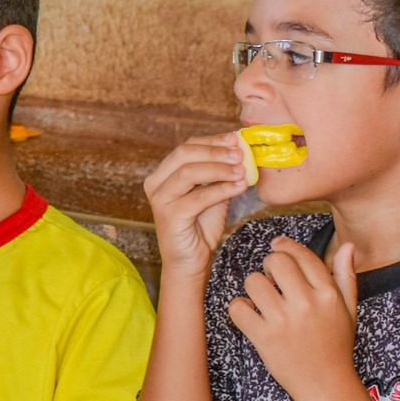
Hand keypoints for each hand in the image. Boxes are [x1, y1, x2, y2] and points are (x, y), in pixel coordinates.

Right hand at [143, 133, 245, 279]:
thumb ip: (221, 175)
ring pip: (189, 172)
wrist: (191, 261)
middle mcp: (156, 183)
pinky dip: (221, 189)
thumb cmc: (200, 227)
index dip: (212, 141)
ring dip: (220, 169)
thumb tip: (241, 152)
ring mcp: (160, 199)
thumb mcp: (213, 194)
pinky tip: (239, 187)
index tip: (235, 139)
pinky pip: (198, 197)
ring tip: (242, 171)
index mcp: (164, 174)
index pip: (187, 147)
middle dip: (215, 151)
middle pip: (184, 154)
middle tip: (240, 154)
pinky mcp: (168, 216)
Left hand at [227, 236, 361, 400]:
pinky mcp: (264, 337)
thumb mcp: (348, 310)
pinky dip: (239, 309)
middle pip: (275, 261)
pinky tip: (251, 316)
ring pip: (253, 281)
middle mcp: (306, 304)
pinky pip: (238, 307)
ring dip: (254, 287)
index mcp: (328, 295)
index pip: (302, 255)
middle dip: (269, 266)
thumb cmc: (336, 345)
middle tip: (272, 279)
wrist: (326, 384)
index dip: (286, 246)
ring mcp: (283, 321)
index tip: (277, 245)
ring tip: (263, 300)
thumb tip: (348, 246)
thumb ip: (346, 276)